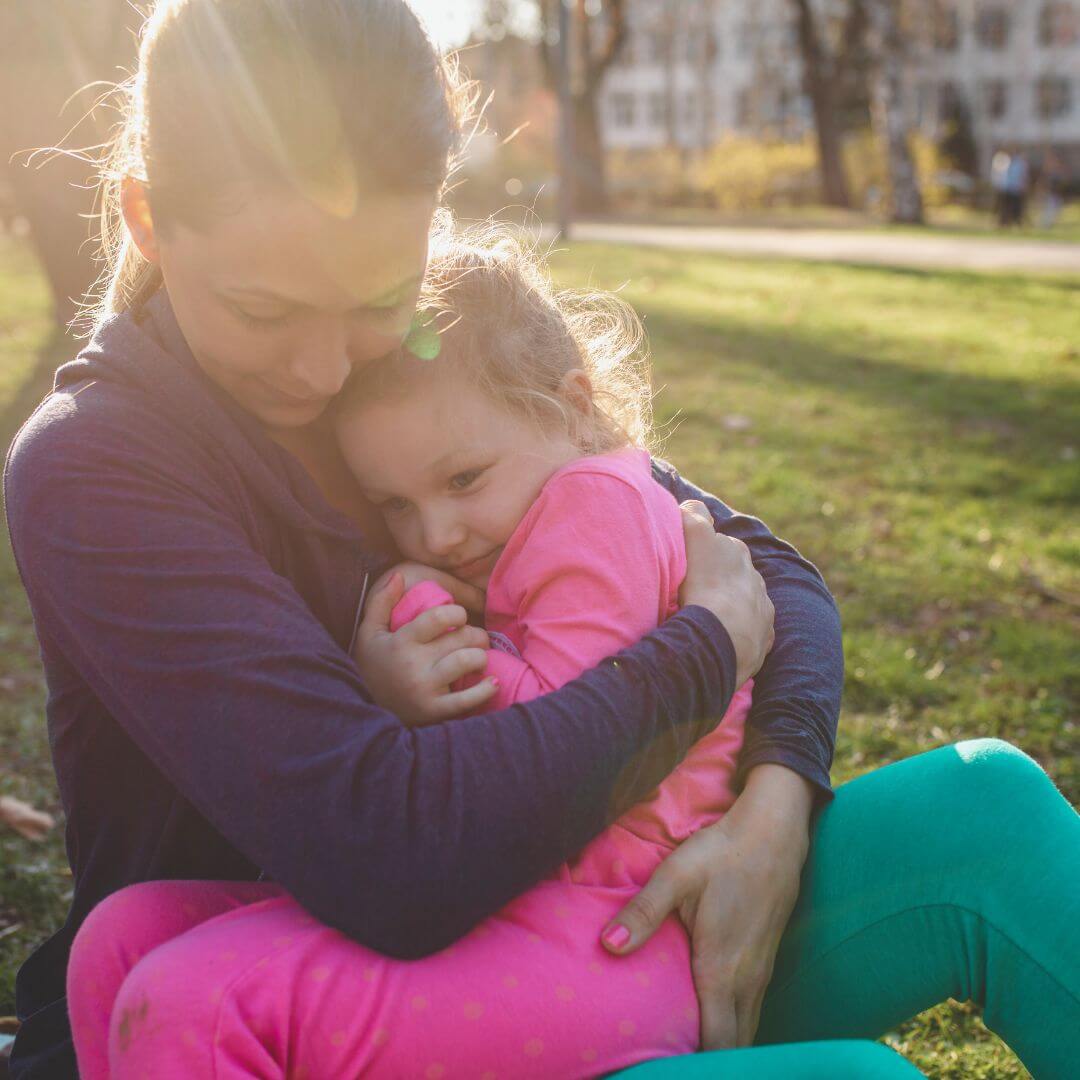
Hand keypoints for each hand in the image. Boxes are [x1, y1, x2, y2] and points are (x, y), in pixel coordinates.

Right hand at [354, 570, 494, 725]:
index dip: (457, 612)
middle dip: (476, 634)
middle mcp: (414, 663)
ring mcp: (425, 688)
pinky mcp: (434, 711)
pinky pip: (467, 700)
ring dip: (481, 656)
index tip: (459, 617)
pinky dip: (485, 690)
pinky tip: (493, 682)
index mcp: (402, 641)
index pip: (439, 617)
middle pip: (460, 638)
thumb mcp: (369, 633)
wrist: (364, 712)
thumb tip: (398, 574)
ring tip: (478, 656)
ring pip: (467, 661)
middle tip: (477, 637)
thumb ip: (381, 601)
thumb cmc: (373, 666)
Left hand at [601, 765, 812, 1048]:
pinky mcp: (767, 961)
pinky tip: (712, 1022)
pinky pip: (752, 1010)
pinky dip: (734, 1026)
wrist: (774, 831)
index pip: (716, 1043)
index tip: (665, 1068)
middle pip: (733, 1045)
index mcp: (721, 969)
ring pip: (746, 1029)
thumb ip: (643, 913)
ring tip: (686, 1053)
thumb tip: (608, 946)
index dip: (694, 1064)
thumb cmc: (722, 852)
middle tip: (669, 1062)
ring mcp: (762, 972)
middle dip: (706, 1061)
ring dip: (722, 1046)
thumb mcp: (676, 875)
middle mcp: (747, 981)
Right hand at [678, 501, 773, 685]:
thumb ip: (693, 515)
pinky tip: (721, 637)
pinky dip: (738, 631)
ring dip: (728, 605)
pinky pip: (750, 630)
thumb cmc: (704, 584)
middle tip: (693, 590)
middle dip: (717, 577)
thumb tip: (690, 507)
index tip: (688, 562)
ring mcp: (761, 607)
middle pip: (732, 572)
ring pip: (743, 601)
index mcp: (737, 551)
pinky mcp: (763, 635)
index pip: (719, 543)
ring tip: (707, 617)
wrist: (723, 636)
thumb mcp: (694, 538)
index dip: (702, 550)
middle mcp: (754, 576)